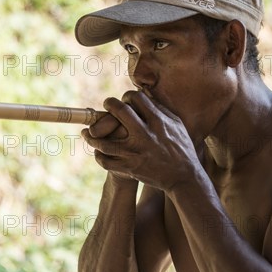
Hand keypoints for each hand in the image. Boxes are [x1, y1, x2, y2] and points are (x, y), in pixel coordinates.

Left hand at [82, 90, 200, 190]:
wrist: (183, 177)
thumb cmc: (181, 148)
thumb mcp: (176, 124)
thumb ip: (160, 108)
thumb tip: (145, 93)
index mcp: (158, 122)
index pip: (136, 98)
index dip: (128, 96)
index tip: (124, 100)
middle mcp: (145, 135)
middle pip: (119, 111)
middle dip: (109, 104)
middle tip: (106, 105)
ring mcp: (136, 152)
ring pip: (104, 141)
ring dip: (92, 135)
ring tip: (87, 132)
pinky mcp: (130, 168)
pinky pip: (105, 161)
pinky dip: (98, 155)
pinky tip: (97, 151)